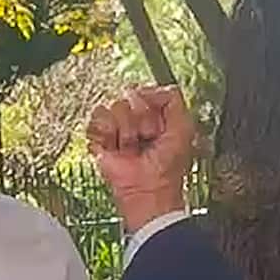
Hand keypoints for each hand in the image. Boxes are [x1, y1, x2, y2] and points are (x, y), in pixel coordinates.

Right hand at [87, 86, 195, 231]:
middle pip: (130, 97)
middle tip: (146, 139)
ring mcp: (116, 129)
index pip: (146, 91)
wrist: (149, 190)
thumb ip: (173, 100)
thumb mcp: (183, 127)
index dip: (152, 104)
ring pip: (113, 107)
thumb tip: (147, 89)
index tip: (158, 124)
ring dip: (126, 131)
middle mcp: (135, 120)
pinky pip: (96, 121)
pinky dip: (107, 135)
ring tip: (131, 147)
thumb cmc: (168, 167)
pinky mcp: (99, 140)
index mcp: (154, 115)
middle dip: (142, 120)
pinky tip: (116, 148)